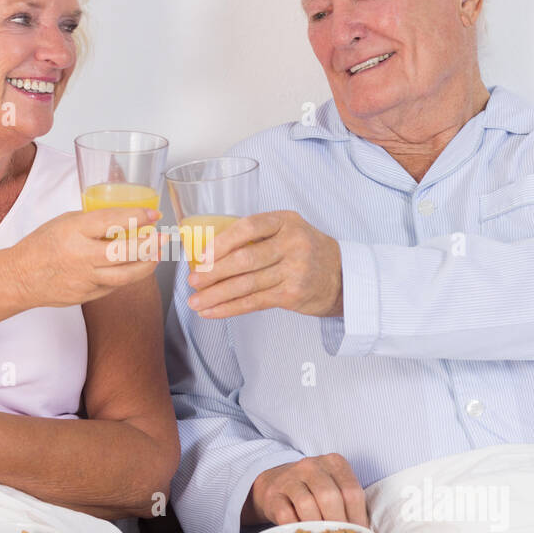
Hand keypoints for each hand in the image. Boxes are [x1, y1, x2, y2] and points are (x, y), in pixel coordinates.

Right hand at [10, 207, 166, 308]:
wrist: (20, 277)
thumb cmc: (41, 245)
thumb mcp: (64, 222)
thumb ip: (93, 222)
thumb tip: (124, 219)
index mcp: (74, 231)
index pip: (111, 221)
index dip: (136, 217)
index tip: (153, 215)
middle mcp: (81, 256)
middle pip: (124, 252)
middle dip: (149, 245)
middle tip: (163, 238)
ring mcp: (85, 279)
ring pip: (125, 275)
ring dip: (146, 265)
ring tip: (157, 256)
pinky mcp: (87, 295)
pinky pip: (114, 285)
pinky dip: (128, 276)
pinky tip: (136, 268)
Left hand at [187, 210, 342, 318]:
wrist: (341, 276)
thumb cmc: (306, 250)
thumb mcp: (287, 230)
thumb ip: (257, 235)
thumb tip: (209, 252)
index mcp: (286, 221)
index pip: (248, 227)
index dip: (221, 242)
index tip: (201, 256)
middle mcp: (292, 243)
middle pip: (244, 259)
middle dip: (213, 273)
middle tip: (192, 281)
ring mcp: (294, 270)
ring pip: (246, 284)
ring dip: (216, 295)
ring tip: (195, 302)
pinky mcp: (292, 294)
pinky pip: (254, 302)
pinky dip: (229, 308)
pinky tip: (213, 311)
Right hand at [245, 454, 367, 526]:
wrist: (275, 483)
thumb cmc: (312, 489)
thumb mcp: (334, 486)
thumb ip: (348, 503)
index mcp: (333, 462)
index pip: (351, 491)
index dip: (358, 517)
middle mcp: (311, 466)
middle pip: (329, 497)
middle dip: (338, 523)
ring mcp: (289, 478)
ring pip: (307, 505)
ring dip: (317, 527)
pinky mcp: (273, 495)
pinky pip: (286, 515)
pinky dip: (297, 529)